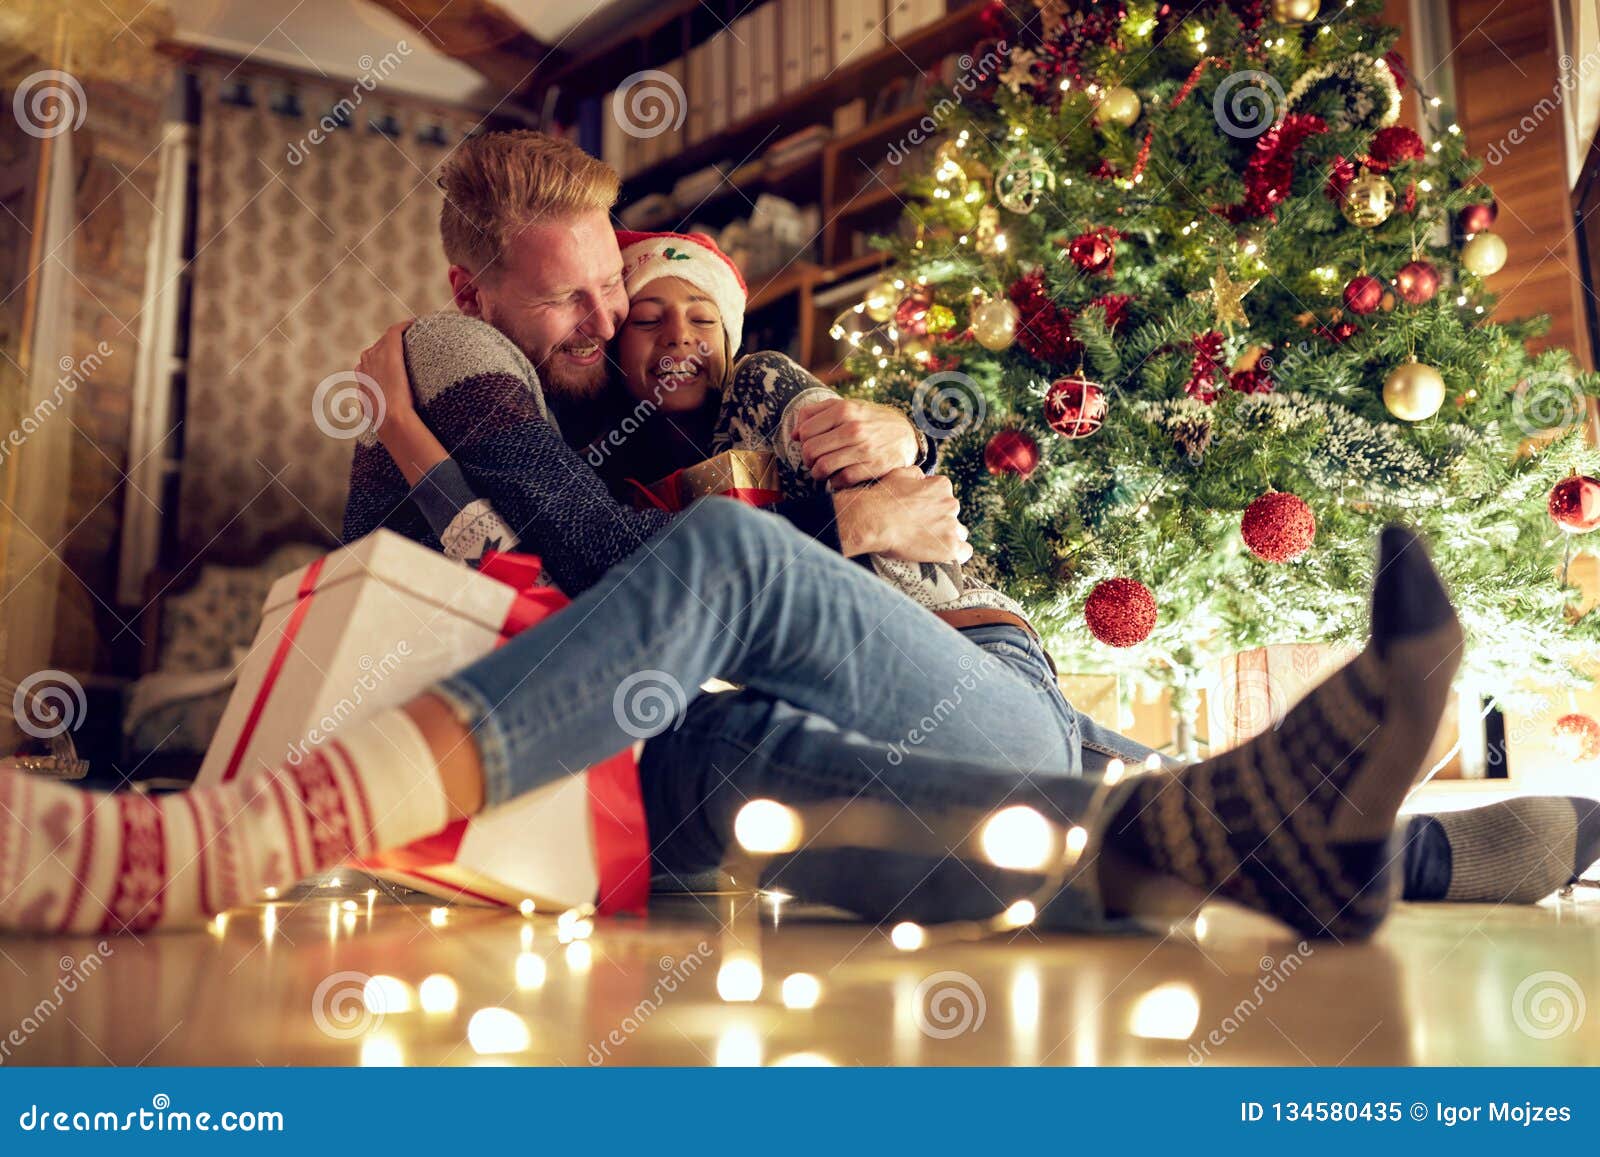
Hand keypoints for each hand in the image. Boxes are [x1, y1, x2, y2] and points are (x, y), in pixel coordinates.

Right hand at [355, 319, 447, 484]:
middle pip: (376, 351)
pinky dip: (406, 327)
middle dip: (391, 350)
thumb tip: (405, 444)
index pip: (369, 368)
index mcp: (361, 384)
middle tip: (412, 350)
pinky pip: (396, 332)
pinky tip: (419, 325)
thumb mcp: (388, 432)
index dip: (383, 366)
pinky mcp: (388, 351)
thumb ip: (391, 429)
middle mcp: (364, 367)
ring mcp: (374, 358)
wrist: (394, 423)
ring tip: (417, 337)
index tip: (399, 369)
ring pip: (386, 341)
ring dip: (400, 338)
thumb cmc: (394, 433)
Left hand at [795, 398, 920, 488]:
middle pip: (810, 451)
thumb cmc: (870, 420)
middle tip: (814, 461)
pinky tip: (838, 476)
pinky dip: (834, 482)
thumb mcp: (847, 406)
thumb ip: (816, 413)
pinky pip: (840, 480)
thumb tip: (794, 434)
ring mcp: (863, 449)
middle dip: (808, 460)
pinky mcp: (872, 468)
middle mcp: (853, 428)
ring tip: (823, 470)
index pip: (805, 432)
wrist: (907, 435)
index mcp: (844, 410)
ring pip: (822, 468)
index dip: (802, 441)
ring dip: (818, 473)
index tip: (810, 444)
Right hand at [834, 467, 970, 562]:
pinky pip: (964, 552)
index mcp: (942, 486)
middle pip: (952, 515)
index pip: (945, 496)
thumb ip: (917, 475)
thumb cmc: (883, 498)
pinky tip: (942, 555)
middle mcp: (951, 504)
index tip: (920, 513)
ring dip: (947, 537)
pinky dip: (955, 554)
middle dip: (940, 521)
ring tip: (928, 543)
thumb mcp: (899, 474)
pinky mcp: (949, 547)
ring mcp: (951, 526)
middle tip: (920, 529)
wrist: (874, 520)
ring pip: (959, 533)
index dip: (932, 506)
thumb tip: (922, 479)